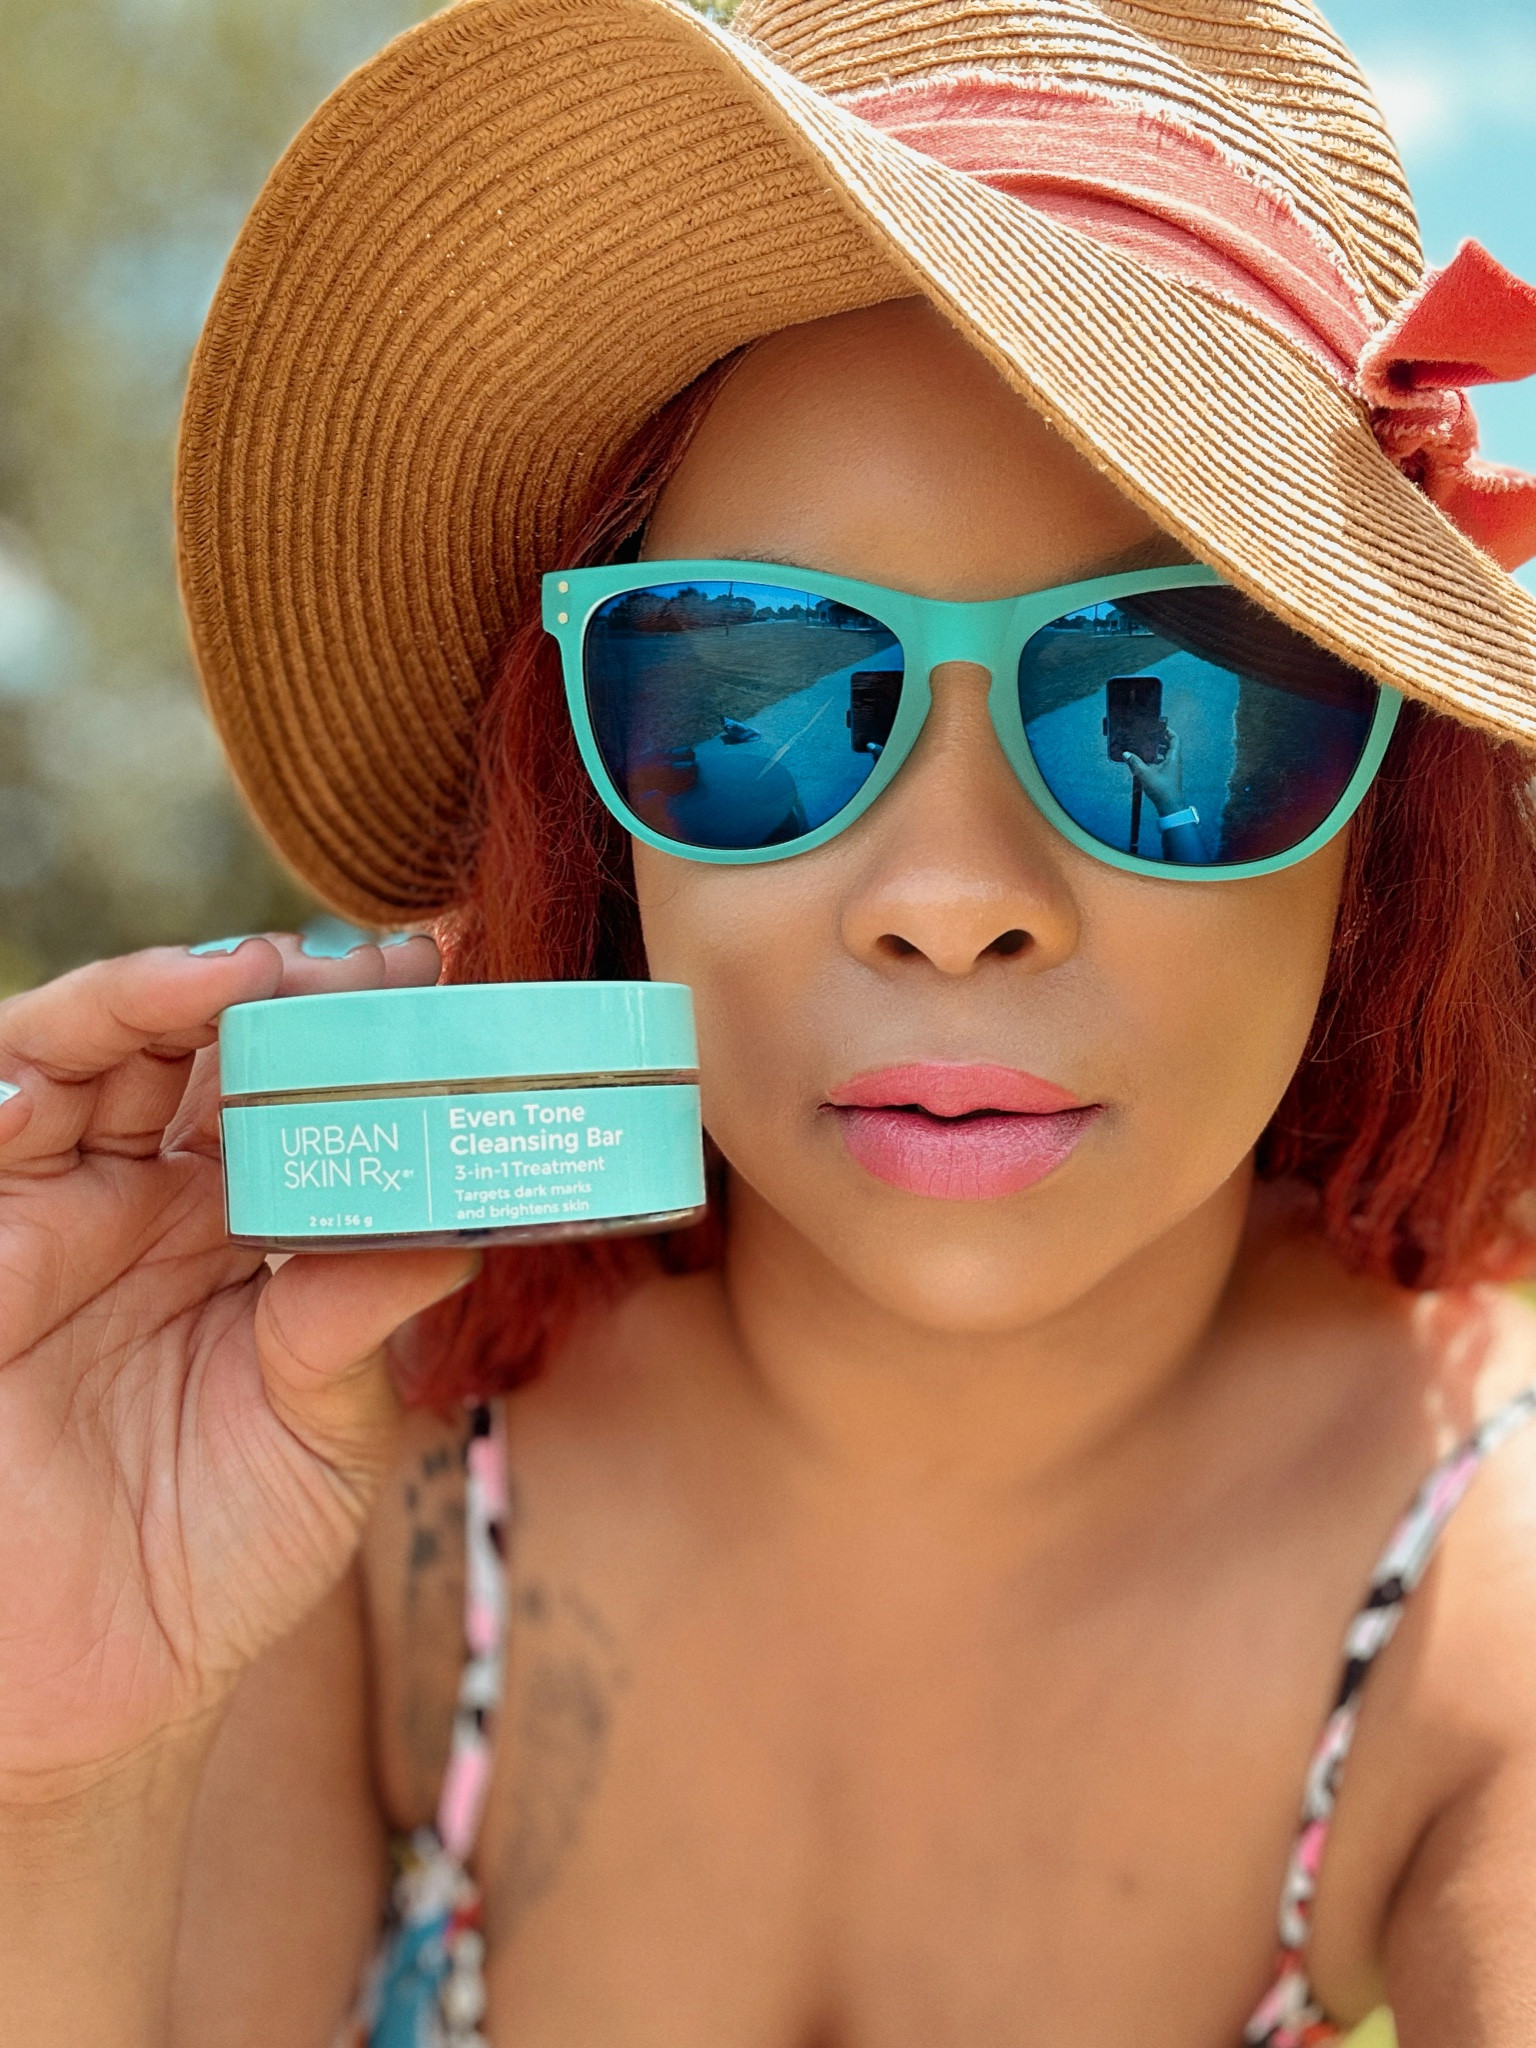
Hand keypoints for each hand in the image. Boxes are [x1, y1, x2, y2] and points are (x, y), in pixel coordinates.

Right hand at [0, 936, 476, 1794]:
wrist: (110, 1686)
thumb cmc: (227, 1552)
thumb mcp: (327, 1426)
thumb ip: (362, 1320)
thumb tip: (452, 1227)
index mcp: (244, 1226)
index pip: (295, 1090)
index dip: (356, 1029)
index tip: (440, 979)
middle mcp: (149, 1201)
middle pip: (196, 1047)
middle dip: (273, 992)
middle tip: (357, 966)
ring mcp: (57, 1221)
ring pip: (80, 1060)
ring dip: (147, 1001)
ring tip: (236, 980)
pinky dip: (13, 1095)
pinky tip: (64, 1080)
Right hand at [1124, 729, 1185, 817]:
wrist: (1170, 807)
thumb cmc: (1161, 789)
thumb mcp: (1145, 774)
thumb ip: (1135, 762)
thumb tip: (1126, 753)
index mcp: (1174, 757)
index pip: (1175, 738)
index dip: (1168, 731)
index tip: (1158, 727)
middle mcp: (1175, 761)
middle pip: (1170, 745)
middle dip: (1159, 739)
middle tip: (1148, 736)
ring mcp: (1172, 769)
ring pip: (1166, 754)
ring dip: (1156, 750)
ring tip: (1144, 747)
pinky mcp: (1168, 775)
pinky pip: (1163, 762)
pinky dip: (1155, 759)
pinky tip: (1144, 761)